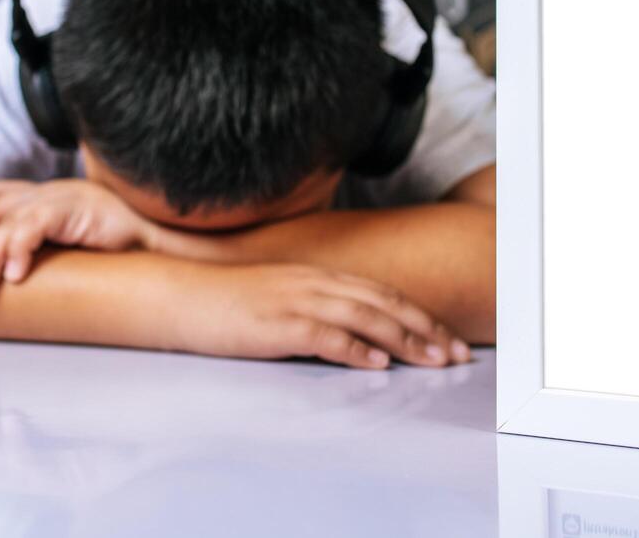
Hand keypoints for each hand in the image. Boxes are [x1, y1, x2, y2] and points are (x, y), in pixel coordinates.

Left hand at [0, 179, 159, 298]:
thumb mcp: (71, 243)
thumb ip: (44, 245)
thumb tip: (12, 272)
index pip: (0, 192)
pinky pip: (37, 226)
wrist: (158, 242)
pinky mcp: (75, 208)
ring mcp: (62, 197)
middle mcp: (50, 191)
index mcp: (48, 195)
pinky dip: (20, 250)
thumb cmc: (117, 250)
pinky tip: (13, 275)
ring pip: (9, 223)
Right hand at [173, 262, 470, 368]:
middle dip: (426, 328)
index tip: (448, 338)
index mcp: (317, 275)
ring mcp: (295, 300)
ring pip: (364, 316)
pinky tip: (378, 363)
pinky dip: (356, 349)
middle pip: (383, 302)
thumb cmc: (227, 302)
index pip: (381, 292)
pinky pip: (325, 335)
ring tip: (433, 361)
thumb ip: (316, 305)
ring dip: (403, 340)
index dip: (420, 315)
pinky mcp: (276, 324)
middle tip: (457, 354)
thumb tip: (352, 333)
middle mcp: (313, 281)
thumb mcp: (280, 296)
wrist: (181, 296)